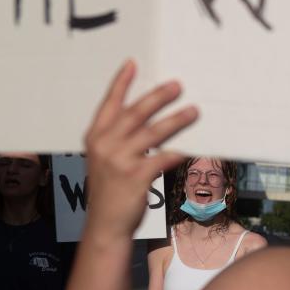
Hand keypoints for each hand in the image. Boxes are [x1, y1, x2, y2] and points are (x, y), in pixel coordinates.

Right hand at [84, 61, 197, 240]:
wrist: (105, 225)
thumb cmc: (109, 192)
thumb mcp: (105, 161)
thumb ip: (118, 140)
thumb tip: (149, 122)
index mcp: (95, 137)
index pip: (109, 104)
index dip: (121, 83)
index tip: (133, 63)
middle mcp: (105, 145)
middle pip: (135, 113)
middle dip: (158, 97)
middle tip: (178, 85)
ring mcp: (120, 161)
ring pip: (153, 133)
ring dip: (176, 120)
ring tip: (194, 111)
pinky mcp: (136, 177)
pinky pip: (164, 158)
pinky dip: (180, 151)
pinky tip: (194, 146)